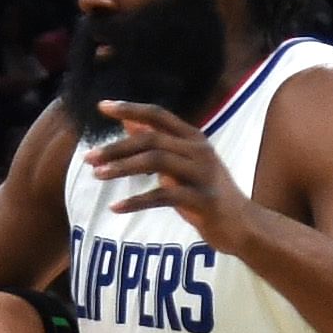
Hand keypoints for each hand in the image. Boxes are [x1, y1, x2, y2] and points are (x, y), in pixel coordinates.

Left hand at [86, 101, 257, 253]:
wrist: (243, 225)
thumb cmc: (206, 194)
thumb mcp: (182, 165)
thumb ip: (158, 144)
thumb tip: (129, 122)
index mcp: (193, 138)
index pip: (158, 115)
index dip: (130, 108)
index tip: (102, 106)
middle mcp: (198, 150)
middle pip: (151, 139)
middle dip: (117, 147)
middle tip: (89, 157)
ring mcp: (202, 174)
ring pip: (156, 162)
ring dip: (122, 168)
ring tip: (97, 176)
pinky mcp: (202, 199)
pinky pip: (163, 196)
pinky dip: (136, 201)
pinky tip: (116, 207)